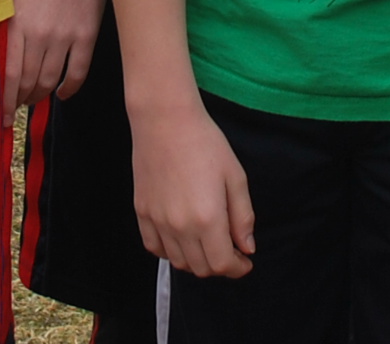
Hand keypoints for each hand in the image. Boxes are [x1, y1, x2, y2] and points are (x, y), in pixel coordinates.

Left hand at [4, 0, 103, 112]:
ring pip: (50, 81)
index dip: (2, 101)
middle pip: (27, 83)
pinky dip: (69, 88)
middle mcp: (39, 34)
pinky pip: (78, 72)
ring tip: (33, 99)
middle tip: (14, 109)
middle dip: (19, 101)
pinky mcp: (86, 35)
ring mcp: (65, 36)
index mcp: (15, 23)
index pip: (6, 74)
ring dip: (40, 95)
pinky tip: (62, 95)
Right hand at [129, 97, 255, 277]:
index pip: (222, 265)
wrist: (165, 120)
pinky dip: (169, 251)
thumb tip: (247, 247)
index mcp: (208, 218)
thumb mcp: (235, 176)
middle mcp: (180, 226)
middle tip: (230, 249)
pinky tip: (181, 237)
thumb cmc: (205, 143)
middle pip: (201, 268)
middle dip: (220, 265)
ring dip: (196, 260)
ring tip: (207, 242)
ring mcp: (158, 221)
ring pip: (178, 262)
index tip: (245, 261)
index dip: (237, 269)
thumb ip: (243, 217)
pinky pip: (154, 247)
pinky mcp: (142, 212)